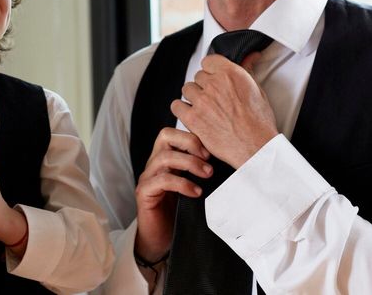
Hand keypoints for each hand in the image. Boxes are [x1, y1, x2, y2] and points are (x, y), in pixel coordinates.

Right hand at [134, 127, 210, 263]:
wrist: (161, 239)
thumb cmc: (180, 212)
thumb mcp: (193, 185)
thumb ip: (201, 171)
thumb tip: (227, 159)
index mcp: (165, 158)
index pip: (172, 133)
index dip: (192, 136)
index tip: (212, 151)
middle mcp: (154, 164)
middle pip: (165, 136)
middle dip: (190, 143)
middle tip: (209, 160)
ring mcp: (147, 177)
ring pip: (165, 157)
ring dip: (190, 163)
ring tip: (207, 175)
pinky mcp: (144, 193)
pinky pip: (161, 180)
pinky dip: (182, 183)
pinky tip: (196, 192)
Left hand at [171, 52, 276, 167]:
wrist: (256, 147)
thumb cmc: (259, 122)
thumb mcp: (258, 90)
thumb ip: (247, 70)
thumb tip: (250, 56)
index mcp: (231, 74)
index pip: (208, 61)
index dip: (211, 71)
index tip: (214, 79)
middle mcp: (215, 85)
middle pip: (198, 76)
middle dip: (205, 87)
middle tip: (214, 99)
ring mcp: (202, 101)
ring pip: (187, 89)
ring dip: (194, 98)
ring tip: (205, 109)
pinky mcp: (193, 118)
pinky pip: (176, 106)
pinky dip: (182, 110)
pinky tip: (192, 115)